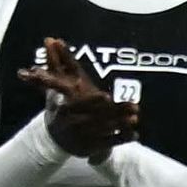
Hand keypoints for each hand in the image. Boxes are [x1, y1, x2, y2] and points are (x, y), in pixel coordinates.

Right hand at [23, 38, 137, 160]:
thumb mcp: (54, 87)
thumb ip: (55, 64)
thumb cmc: (58, 106)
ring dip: (121, 124)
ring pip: (104, 130)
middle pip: (95, 117)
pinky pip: (110, 143)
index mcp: (63, 108)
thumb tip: (50, 38)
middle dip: (114, 112)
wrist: (54, 138)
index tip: (106, 97)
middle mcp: (72, 123)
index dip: (92, 102)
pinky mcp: (92, 147)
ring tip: (136, 117)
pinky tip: (135, 135)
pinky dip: (122, 138)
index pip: (78, 104)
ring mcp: (82, 137)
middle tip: (134, 107)